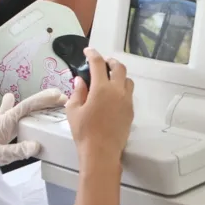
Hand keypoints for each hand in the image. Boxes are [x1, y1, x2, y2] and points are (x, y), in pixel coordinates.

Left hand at [0, 88, 66, 165]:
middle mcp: (5, 121)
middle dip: (43, 101)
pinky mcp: (1, 136)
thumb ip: (16, 150)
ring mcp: (3, 128)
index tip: (58, 96)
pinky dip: (24, 118)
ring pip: (22, 112)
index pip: (27, 106)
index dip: (43, 100)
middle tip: (60, 97)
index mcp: (4, 122)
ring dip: (36, 107)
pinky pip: (17, 124)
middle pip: (27, 106)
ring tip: (49, 103)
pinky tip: (27, 119)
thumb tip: (37, 145)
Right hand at [65, 48, 133, 163]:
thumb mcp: (73, 110)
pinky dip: (122, 89)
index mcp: (102, 88)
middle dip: (110, 62)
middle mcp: (117, 91)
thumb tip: (80, 81)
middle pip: (119, 67)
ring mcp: (127, 101)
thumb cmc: (84, 132)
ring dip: (119, 75)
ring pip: (127, 80)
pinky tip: (113, 96)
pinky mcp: (131, 112)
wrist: (101, 152)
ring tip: (109, 79)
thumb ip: (77, 92)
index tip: (87, 51)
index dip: (92, 54)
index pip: (98, 63)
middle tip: (102, 63)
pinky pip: (129, 94)